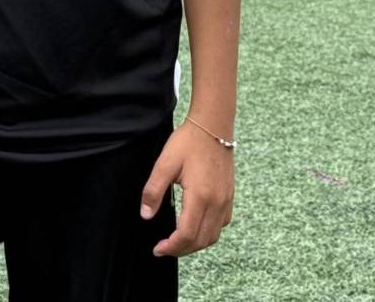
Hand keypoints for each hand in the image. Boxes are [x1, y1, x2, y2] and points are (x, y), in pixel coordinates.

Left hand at [140, 121, 234, 256]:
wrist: (213, 125)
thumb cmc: (188, 141)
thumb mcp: (165, 163)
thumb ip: (154, 191)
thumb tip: (146, 215)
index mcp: (200, 196)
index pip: (187, 235)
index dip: (171, 247)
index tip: (158, 248)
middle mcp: (217, 203)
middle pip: (201, 241)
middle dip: (181, 249)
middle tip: (164, 247)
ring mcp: (225, 200)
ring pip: (213, 236)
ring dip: (195, 244)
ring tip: (178, 241)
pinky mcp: (229, 195)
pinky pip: (221, 224)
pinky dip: (208, 233)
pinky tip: (196, 226)